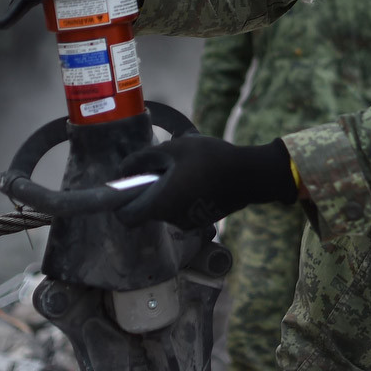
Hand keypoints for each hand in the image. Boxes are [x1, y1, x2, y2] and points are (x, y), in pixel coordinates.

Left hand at [116, 135, 296, 229]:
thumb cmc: (210, 159)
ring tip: (185, 168)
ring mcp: (188, 222)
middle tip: (162, 167)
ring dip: (168, 190)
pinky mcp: (202, 220)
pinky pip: (183, 208)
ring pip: (166, 207)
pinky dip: (184, 195)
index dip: (120, 203)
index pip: (126, 217)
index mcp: (161, 204)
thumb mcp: (172, 148)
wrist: (250, 175)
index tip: (128, 185)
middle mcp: (172, 219)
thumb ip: (142, 159)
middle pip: (147, 208)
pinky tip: (199, 176)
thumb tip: (122, 170)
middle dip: (149, 189)